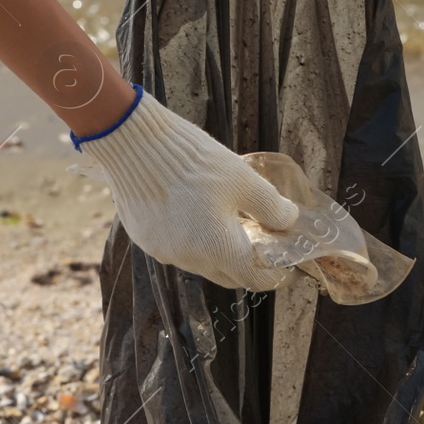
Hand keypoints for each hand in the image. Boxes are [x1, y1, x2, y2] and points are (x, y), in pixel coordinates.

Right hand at [74, 86, 301, 291]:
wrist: (134, 144)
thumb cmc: (195, 161)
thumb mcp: (244, 180)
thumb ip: (272, 207)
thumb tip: (289, 221)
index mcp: (219, 249)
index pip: (256, 280)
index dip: (276, 275)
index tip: (287, 264)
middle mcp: (190, 259)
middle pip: (230, 276)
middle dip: (249, 264)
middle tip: (262, 240)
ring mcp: (165, 252)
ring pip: (203, 264)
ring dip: (219, 252)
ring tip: (228, 223)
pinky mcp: (147, 240)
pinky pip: (179, 251)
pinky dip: (194, 241)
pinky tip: (196, 215)